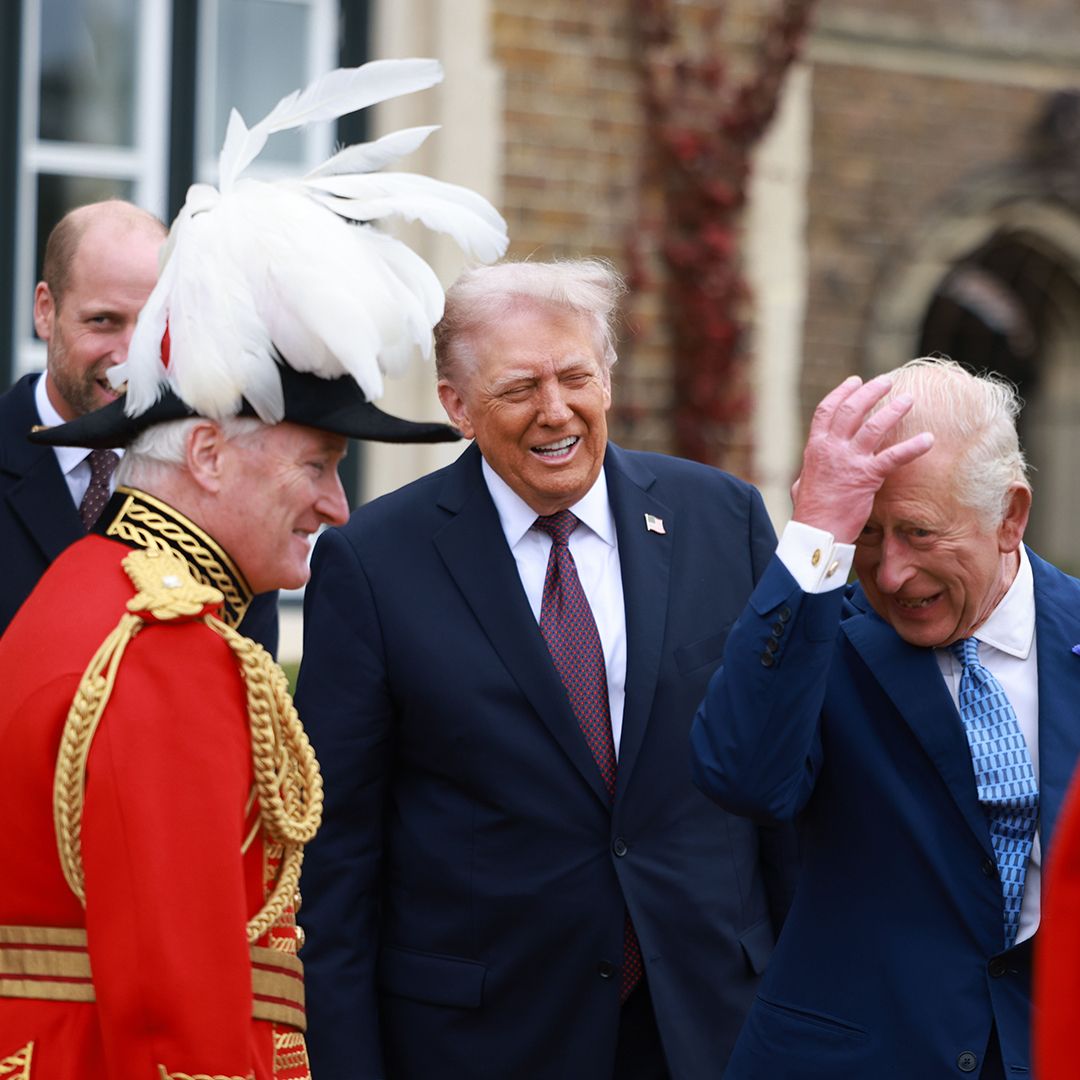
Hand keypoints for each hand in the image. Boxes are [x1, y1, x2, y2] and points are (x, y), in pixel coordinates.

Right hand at [791, 375, 932, 542]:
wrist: (817, 532)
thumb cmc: (809, 512)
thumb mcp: (801, 486)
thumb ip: (807, 474)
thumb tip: (802, 478)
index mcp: (815, 447)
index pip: (827, 410)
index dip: (842, 392)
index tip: (855, 381)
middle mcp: (831, 448)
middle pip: (851, 409)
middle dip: (870, 392)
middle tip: (886, 382)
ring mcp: (849, 461)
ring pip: (873, 426)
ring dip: (893, 410)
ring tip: (908, 399)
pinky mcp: (866, 477)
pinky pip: (894, 457)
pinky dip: (913, 447)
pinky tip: (928, 439)